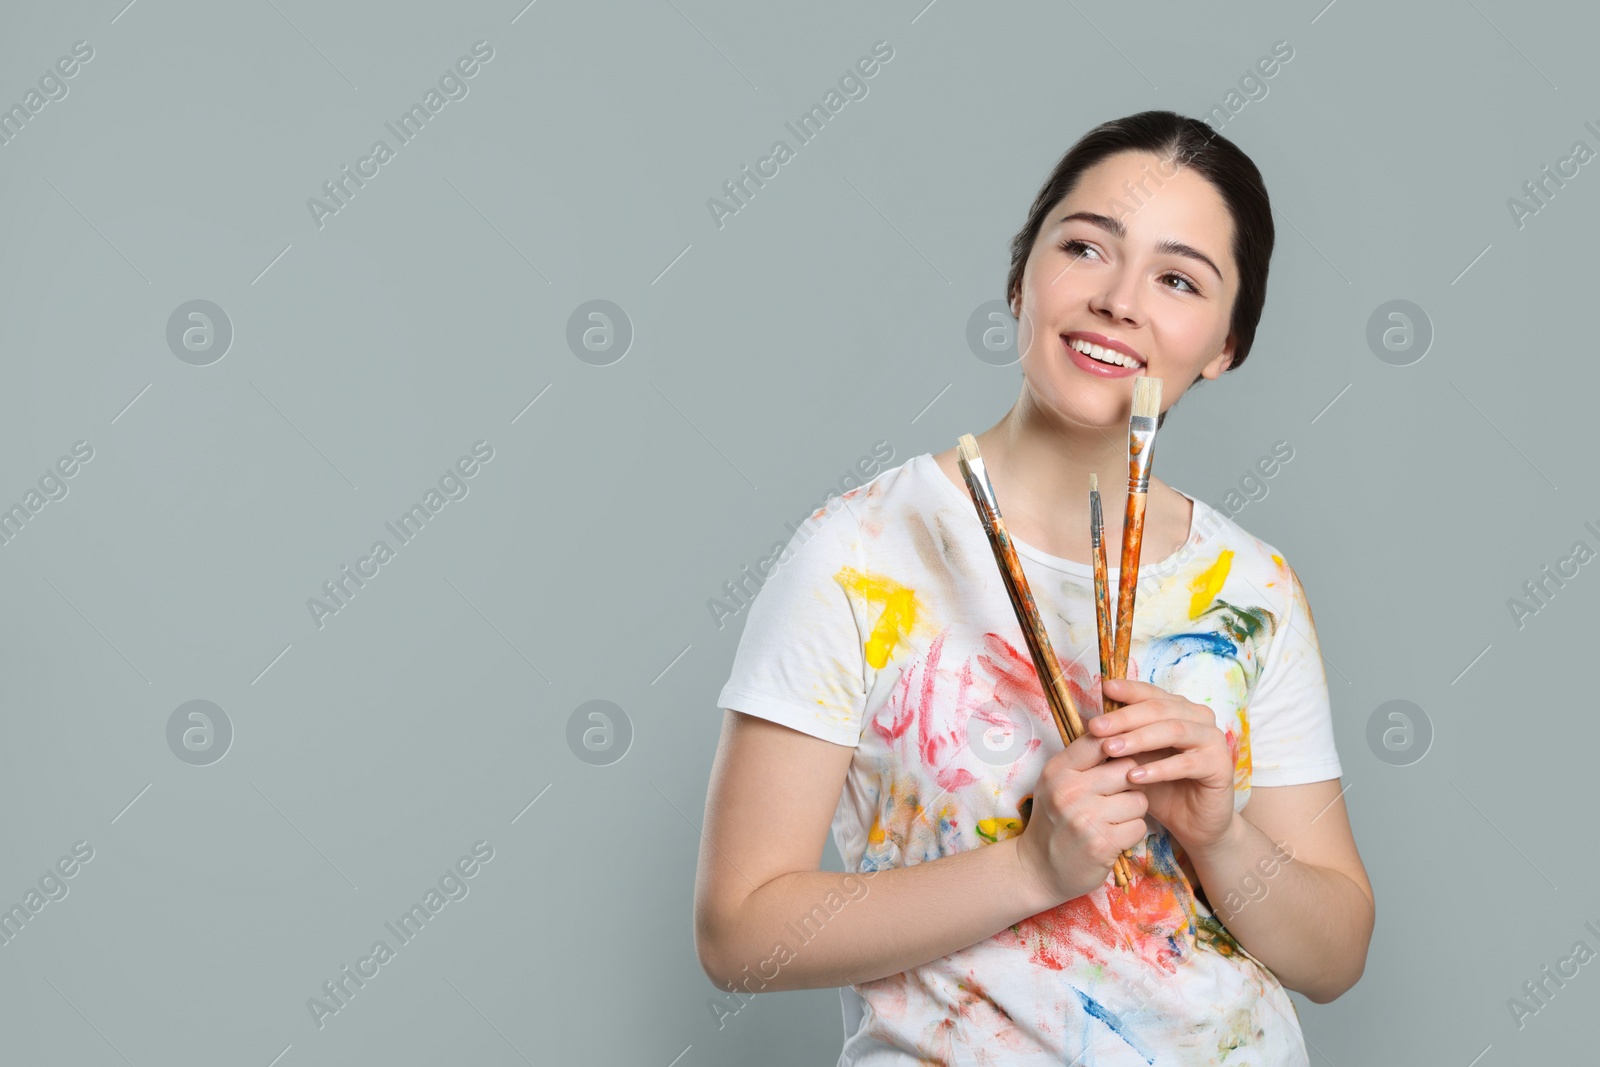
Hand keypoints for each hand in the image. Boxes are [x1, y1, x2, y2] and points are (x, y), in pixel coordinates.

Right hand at [1014, 728, 1149, 905]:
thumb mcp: (1057, 783)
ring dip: (1134, 811)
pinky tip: (1115, 837)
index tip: (1121, 758)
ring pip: (1139, 799)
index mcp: (1058, 770)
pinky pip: (1139, 826)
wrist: (1039, 869)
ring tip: (1114, 818)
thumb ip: (1083, 760)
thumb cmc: (1055, 820)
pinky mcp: (1102, 844)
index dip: (1119, 746)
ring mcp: (1085, 818)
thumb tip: (1122, 731)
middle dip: (1130, 783)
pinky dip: (1132, 833)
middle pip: (1128, 769)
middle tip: (1117, 796)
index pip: (1100, 740)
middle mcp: (1069, 791)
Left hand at [1089, 677, 1236, 852]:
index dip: (1129, 690)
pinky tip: (1135, 776)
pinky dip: (1159, 768)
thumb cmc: (1161, 787)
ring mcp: (1213, 740)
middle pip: (1159, 709)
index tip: (1104, 689)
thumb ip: (1122, 740)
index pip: (1152, 694)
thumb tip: (1092, 724)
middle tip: (1096, 727)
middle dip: (1125, 718)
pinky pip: (1186, 763)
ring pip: (1173, 731)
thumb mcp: (1136, 759)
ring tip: (1112, 749)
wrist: (1193, 823)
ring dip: (1139, 739)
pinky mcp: (1220, 766)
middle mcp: (1199, 718)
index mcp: (1180, 709)